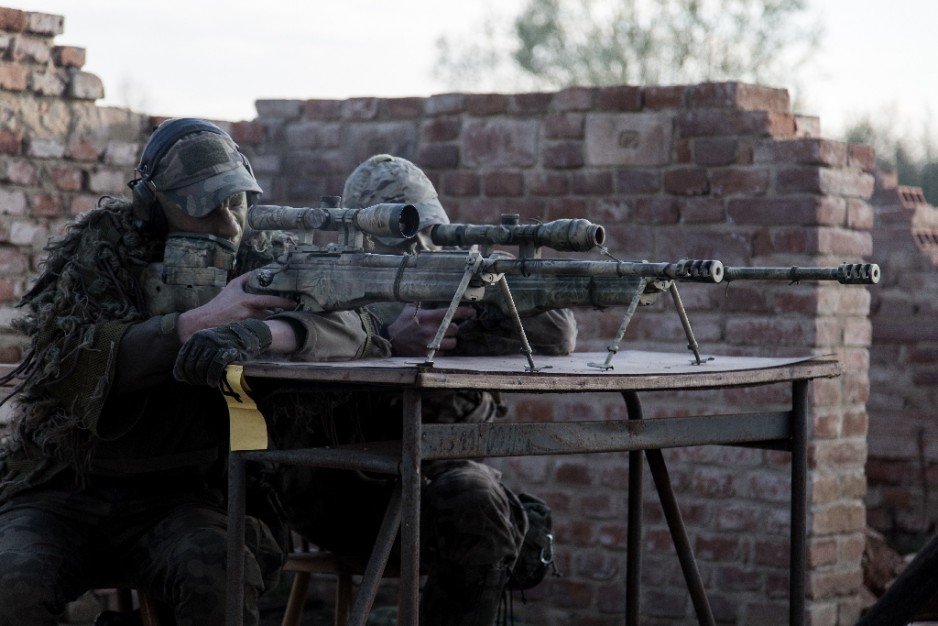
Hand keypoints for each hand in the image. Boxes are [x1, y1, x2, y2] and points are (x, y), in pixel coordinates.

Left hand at [173, 319, 272, 386]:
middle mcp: (203, 338)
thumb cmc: (227, 344)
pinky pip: (215, 367)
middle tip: (201, 383)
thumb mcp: (208, 345)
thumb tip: (178, 376)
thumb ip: (194, 357)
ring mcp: (216, 343)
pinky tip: (213, 383)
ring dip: (203, 380)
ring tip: (208, 383)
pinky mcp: (228, 350)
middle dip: (194, 378)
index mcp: (197, 337)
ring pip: (201, 367)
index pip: (182, 359)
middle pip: (191, 365)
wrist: (249, 335)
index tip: (188, 380)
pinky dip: (212, 377)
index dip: (182, 373)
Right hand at [176, 273, 296, 341]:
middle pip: (270, 315)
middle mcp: (247, 313)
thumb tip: (259, 271)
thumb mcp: (232, 287)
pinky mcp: (243, 334)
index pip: (269, 300)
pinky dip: (264, 331)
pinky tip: (270, 331)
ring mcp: (245, 325)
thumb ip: (245, 279)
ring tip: (282, 321)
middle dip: (281, 314)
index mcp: (246, 300)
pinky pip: (258, 332)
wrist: (203, 321)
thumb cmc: (219, 303)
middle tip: (292, 313)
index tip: (293, 302)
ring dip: (273, 322)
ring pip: (265, 324)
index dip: (283, 301)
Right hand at [387, 304, 474, 355]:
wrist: (391, 341)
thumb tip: (433, 293)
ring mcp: (430, 344)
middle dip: (453, 328)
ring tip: (443, 338)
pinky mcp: (429, 355)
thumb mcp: (410, 308)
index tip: (472, 311)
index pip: (451, 313)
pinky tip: (435, 346)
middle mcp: (431, 331)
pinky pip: (444, 353)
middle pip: (455, 329)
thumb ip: (423, 302)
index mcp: (428, 317)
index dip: (464, 312)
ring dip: (450, 340)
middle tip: (448, 327)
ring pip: (452, 342)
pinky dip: (442, 350)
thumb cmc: (402, 323)